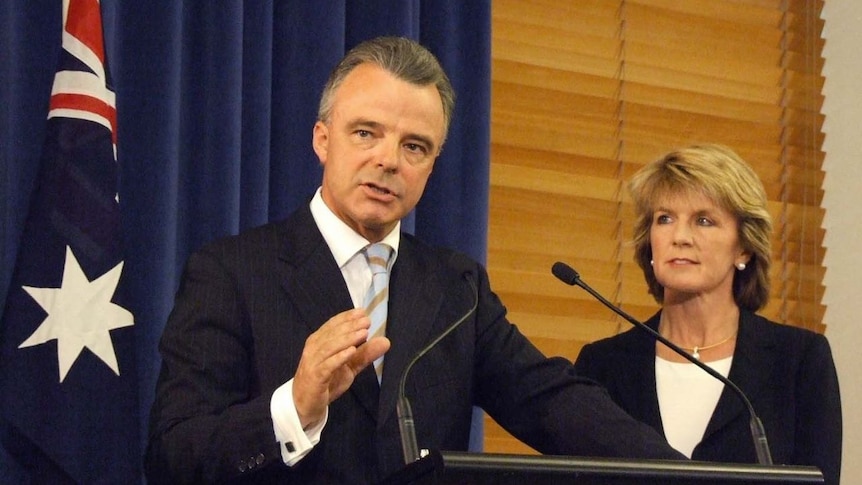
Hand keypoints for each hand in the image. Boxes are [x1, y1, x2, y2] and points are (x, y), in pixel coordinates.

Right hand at [292, 308, 389, 427]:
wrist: (305, 404)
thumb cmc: (326, 382)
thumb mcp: (349, 367)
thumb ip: (365, 354)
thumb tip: (386, 341)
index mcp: (320, 341)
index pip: (333, 325)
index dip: (347, 317)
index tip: (363, 312)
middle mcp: (314, 348)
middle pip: (332, 334)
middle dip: (350, 326)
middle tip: (367, 321)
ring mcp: (313, 362)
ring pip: (330, 347)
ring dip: (347, 339)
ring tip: (363, 333)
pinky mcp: (315, 377)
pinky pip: (327, 365)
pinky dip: (339, 357)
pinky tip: (351, 352)